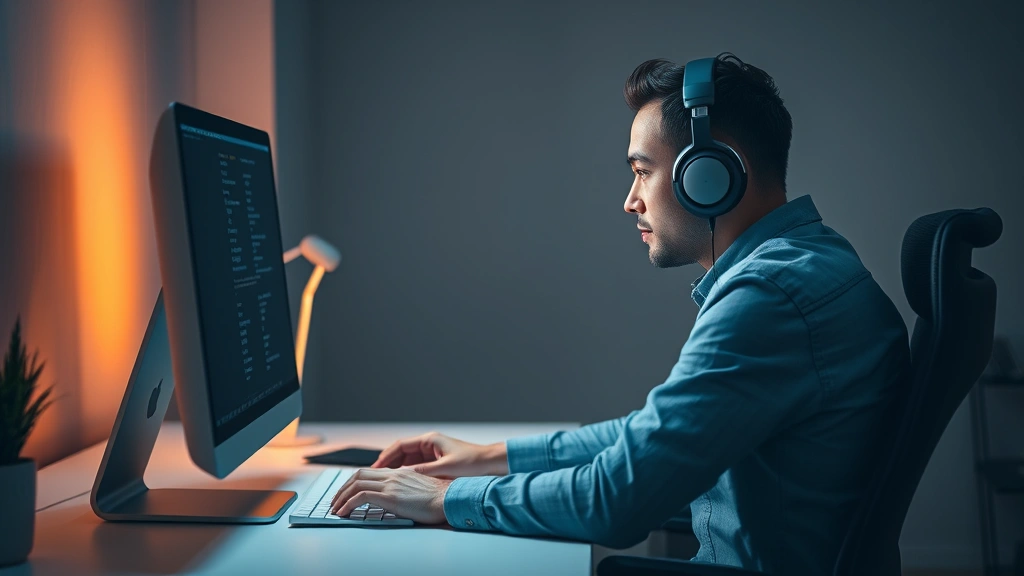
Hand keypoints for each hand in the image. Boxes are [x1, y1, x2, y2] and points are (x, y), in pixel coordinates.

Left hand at [328, 468, 450, 523]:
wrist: (449, 499)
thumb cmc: (439, 498)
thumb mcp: (419, 489)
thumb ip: (405, 488)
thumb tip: (397, 497)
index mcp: (399, 473)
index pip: (369, 472)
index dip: (354, 481)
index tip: (346, 493)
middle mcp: (392, 475)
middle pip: (358, 475)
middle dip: (343, 488)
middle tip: (336, 500)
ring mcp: (390, 485)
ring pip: (356, 484)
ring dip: (341, 496)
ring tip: (335, 508)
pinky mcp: (390, 497)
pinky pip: (361, 497)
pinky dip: (348, 504)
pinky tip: (343, 513)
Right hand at [371, 431, 507, 477]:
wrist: (492, 464)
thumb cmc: (472, 464)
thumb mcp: (445, 469)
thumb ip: (422, 472)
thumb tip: (401, 477)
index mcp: (430, 441)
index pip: (400, 446)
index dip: (385, 457)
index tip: (373, 468)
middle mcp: (429, 445)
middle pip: (401, 453)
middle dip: (387, 464)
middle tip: (373, 477)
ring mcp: (433, 454)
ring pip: (408, 461)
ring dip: (396, 471)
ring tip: (383, 483)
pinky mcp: (438, 463)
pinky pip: (417, 468)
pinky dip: (407, 475)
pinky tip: (401, 485)